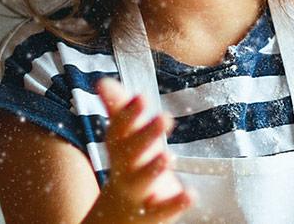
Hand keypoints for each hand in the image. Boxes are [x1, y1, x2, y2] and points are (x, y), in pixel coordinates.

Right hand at [85, 78, 192, 223]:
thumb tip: (101, 82)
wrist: (118, 214)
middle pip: (130, 152)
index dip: (128, 114)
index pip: (119, 129)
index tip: (142, 97)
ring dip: (154, 168)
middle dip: (146, 135)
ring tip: (169, 156)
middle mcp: (124, 168)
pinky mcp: (152, 212)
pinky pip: (162, 209)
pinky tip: (191, 193)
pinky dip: (176, 202)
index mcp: (119, 148)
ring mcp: (137, 191)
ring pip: (141, 180)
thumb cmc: (127, 165)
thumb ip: (118, 110)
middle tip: (164, 117)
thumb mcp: (123, 140)